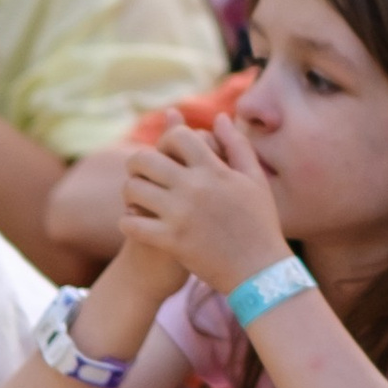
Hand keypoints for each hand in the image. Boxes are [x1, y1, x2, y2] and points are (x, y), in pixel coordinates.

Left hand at [120, 113, 287, 298]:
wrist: (259, 271)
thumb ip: (237, 144)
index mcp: (214, 170)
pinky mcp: (170, 241)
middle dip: (137, 162)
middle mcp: (194, 188)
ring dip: (130, 191)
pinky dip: (128, 221)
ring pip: (133, 189)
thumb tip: (219, 116)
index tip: (167, 152)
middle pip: (145, 159)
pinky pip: (132, 223)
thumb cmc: (260, 222)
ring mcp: (180, 215)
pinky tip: (135, 222)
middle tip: (140, 172)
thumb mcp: (254, 179)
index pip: (177, 136)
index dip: (167, 138)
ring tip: (137, 197)